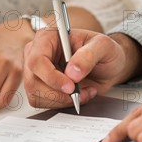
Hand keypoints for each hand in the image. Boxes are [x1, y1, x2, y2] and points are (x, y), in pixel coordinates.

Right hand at [23, 29, 141, 108]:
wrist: (108, 65)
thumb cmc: (104, 51)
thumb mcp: (103, 46)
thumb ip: (88, 55)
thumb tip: (72, 72)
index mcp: (48, 37)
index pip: (37, 60)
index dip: (51, 76)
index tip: (70, 86)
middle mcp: (37, 53)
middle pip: (33, 81)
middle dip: (57, 93)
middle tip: (79, 92)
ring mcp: (37, 71)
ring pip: (36, 95)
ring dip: (61, 100)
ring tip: (83, 92)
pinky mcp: (40, 86)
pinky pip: (42, 102)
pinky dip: (61, 104)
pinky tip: (76, 95)